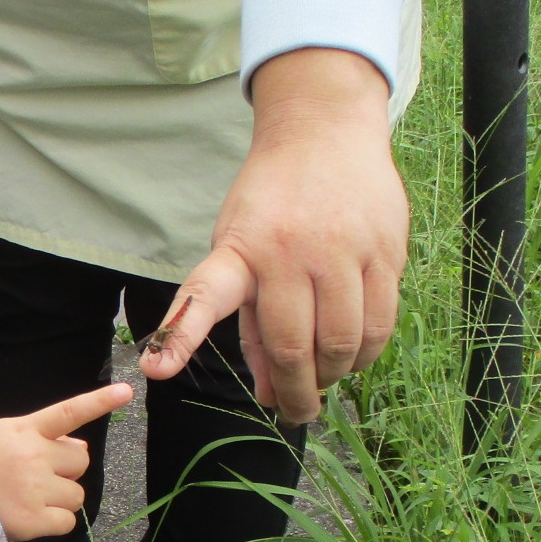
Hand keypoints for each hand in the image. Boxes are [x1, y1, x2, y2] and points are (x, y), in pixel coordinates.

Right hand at [0, 383, 132, 540]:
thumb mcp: (2, 436)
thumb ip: (41, 438)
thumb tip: (82, 448)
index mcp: (25, 430)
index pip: (69, 412)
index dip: (99, 401)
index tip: (126, 393)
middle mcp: (34, 456)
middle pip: (80, 462)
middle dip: (66, 471)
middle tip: (38, 478)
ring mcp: (34, 488)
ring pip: (76, 494)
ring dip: (60, 498)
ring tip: (30, 498)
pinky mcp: (33, 519)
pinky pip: (67, 521)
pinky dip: (54, 522)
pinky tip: (32, 517)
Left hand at [141, 48, 407, 422]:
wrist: (324, 129)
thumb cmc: (273, 203)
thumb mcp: (242, 250)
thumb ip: (254, 324)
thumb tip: (271, 394)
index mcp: (240, 249)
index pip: (205, 295)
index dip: (181, 337)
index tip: (156, 370)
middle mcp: (288, 250)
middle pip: (294, 347)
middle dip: (297, 393)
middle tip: (297, 411)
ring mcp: (341, 249)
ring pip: (343, 343)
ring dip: (334, 375)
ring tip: (326, 378)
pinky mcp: (384, 250)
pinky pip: (381, 325)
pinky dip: (366, 355)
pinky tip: (354, 357)